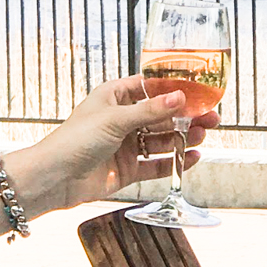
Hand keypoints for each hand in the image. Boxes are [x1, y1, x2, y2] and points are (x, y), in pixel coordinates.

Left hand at [13, 75, 216, 215]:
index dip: (175, 89)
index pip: (150, 88)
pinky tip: (191, 157)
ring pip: (162, 140)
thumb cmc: (75, 140)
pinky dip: (174, 161)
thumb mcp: (115, 119)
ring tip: (203, 135)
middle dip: (186, 116)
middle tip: (211, 117)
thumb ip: (150, 111)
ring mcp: (125, 145)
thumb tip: (179, 97)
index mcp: (114, 96)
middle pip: (161, 115)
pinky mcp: (127, 169)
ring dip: (183, 137)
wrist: (55, 178)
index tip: (199, 91)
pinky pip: (156, 164)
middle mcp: (121, 119)